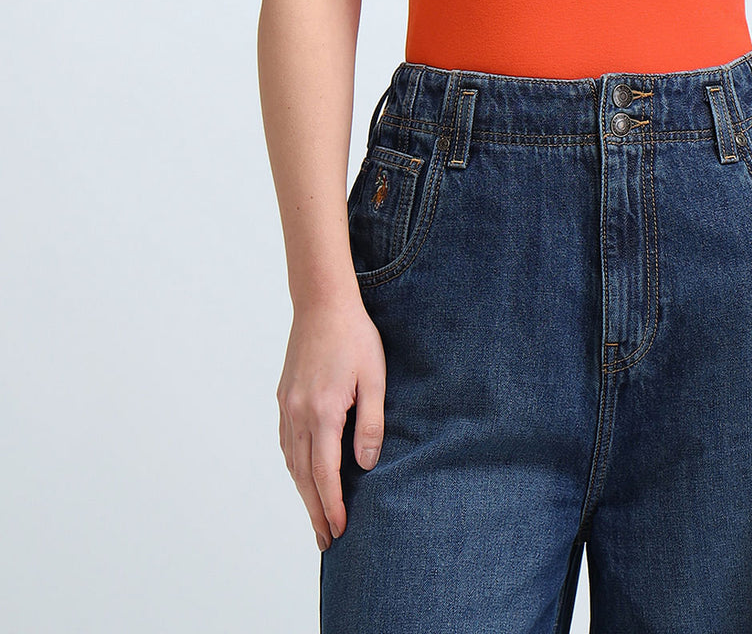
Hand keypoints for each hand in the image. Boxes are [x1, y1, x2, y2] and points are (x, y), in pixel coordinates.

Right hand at [277, 298, 385, 551]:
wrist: (322, 303)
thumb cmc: (354, 337)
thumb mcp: (375, 378)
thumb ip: (371, 424)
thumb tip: (365, 465)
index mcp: (323, 413)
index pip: (324, 474)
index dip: (332, 505)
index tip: (339, 529)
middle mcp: (298, 414)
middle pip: (303, 476)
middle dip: (315, 511)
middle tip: (324, 541)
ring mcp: (287, 406)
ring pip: (291, 462)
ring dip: (302, 494)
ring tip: (315, 517)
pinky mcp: (283, 397)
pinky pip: (285, 443)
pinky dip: (293, 467)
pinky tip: (302, 477)